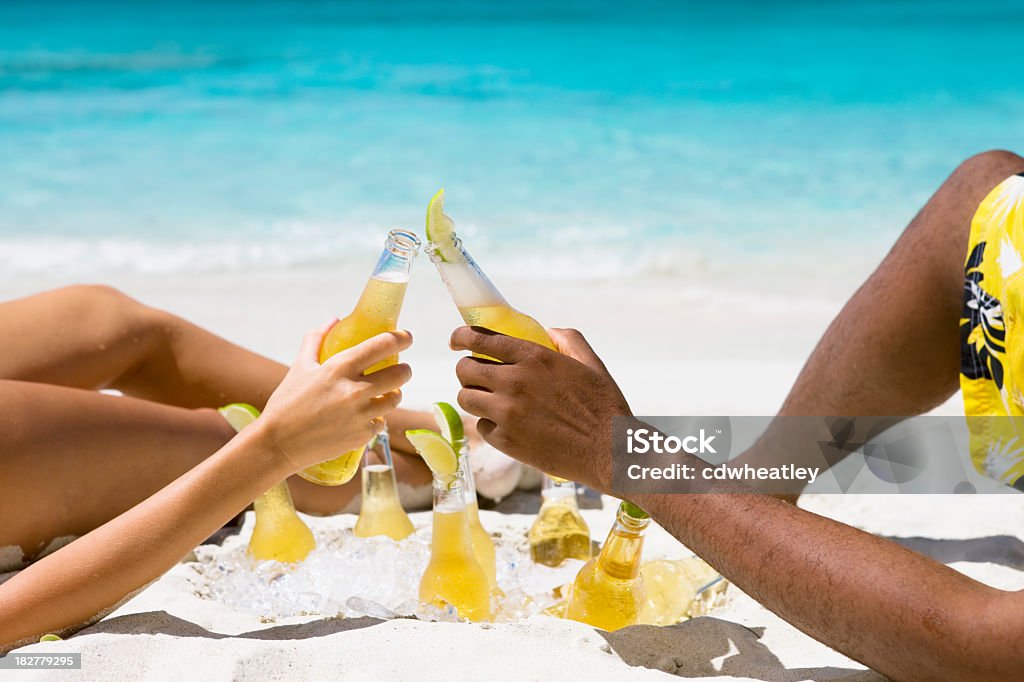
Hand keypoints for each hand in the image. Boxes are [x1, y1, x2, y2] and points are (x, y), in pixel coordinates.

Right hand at [260, 320, 412, 471]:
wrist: (278, 444)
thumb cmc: (287, 402)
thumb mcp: (300, 366)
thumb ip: (316, 339)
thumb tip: (333, 320)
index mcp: (340, 368)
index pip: (383, 345)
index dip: (401, 338)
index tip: (406, 337)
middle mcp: (354, 390)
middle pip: (401, 374)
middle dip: (404, 370)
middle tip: (401, 370)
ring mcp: (360, 415)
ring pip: (395, 399)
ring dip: (393, 394)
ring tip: (384, 393)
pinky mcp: (361, 435)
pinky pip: (381, 422)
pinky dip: (376, 418)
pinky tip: (365, 416)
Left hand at [450, 326, 629, 491]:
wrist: (609, 452)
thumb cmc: (604, 406)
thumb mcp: (590, 363)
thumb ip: (568, 339)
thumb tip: (548, 331)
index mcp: (533, 357)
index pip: (480, 339)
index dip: (461, 336)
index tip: (456, 340)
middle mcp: (515, 382)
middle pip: (465, 369)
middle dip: (468, 369)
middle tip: (479, 375)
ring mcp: (508, 413)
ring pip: (466, 398)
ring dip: (474, 396)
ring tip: (489, 399)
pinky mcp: (507, 441)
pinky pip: (481, 426)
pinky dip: (489, 423)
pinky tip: (507, 424)